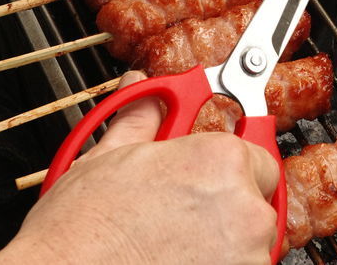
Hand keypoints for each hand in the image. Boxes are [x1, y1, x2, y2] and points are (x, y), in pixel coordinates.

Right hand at [0, 73, 280, 264]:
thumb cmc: (79, 233)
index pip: (256, 153)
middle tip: (179, 216)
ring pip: (249, 242)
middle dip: (224, 206)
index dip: (227, 167)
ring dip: (221, 243)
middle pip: (256, 200)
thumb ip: (139, 119)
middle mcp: (244, 209)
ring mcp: (246, 257)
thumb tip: (141, 89)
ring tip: (169, 245)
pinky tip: (171, 261)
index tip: (210, 177)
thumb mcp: (105, 159)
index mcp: (220, 162)